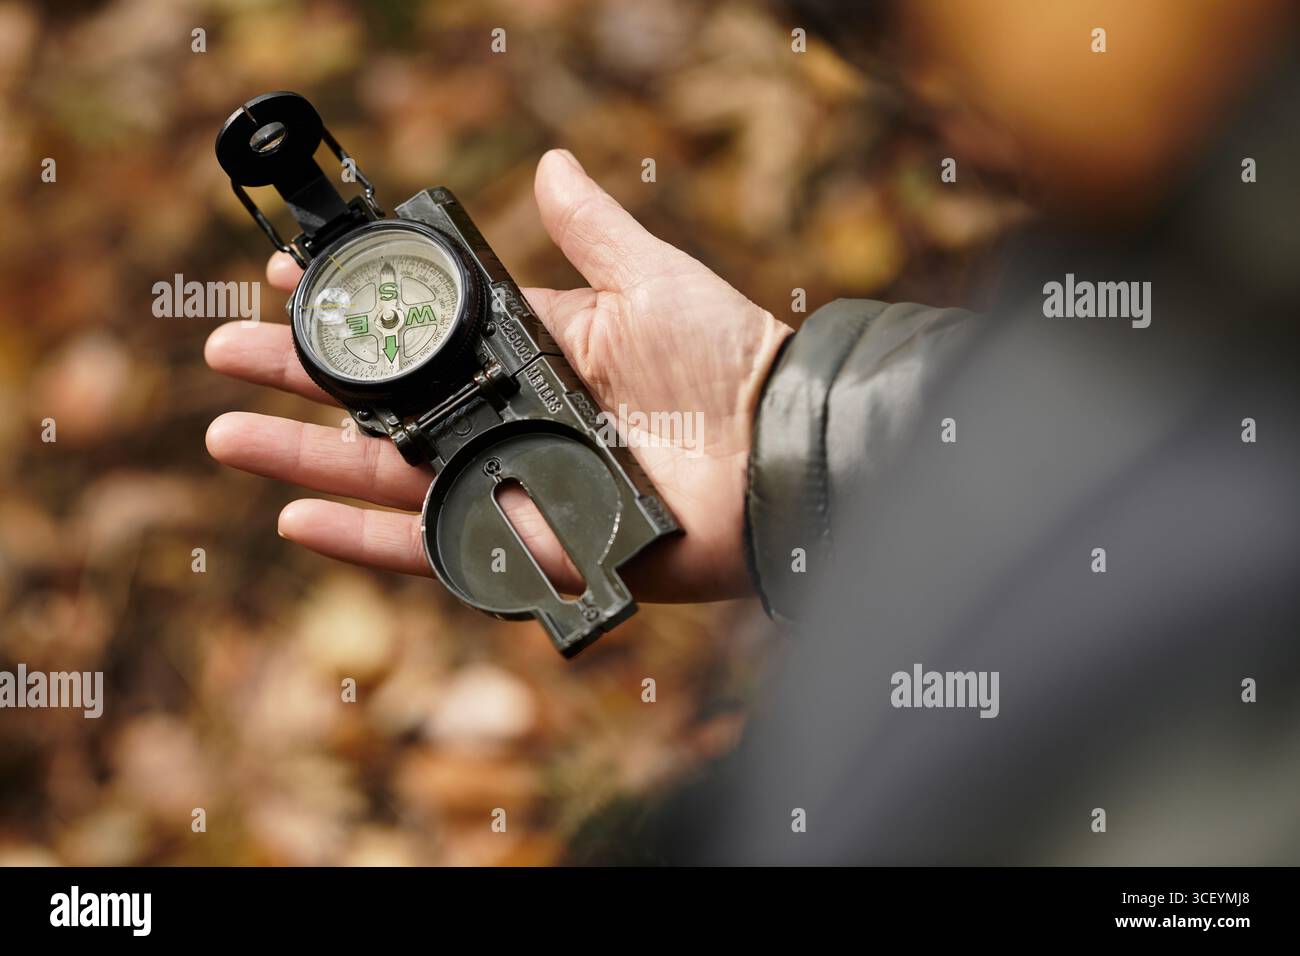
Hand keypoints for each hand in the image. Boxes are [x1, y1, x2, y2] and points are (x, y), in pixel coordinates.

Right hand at [204, 149, 791, 601]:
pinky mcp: (524, 548)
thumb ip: (592, 231)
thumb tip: (550, 165)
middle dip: (302, 379)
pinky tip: (297, 518)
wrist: (777, 458)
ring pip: (388, 476)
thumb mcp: (653, 280)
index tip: (288, 281)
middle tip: (225, 355)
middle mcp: (510, 421)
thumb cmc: (728, 365)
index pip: (421, 332)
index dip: (356, 310)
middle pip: (385, 405)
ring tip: (227, 436)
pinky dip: (362, 541)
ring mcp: (511, 486)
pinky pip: (431, 549)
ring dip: (303, 458)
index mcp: (531, 355)